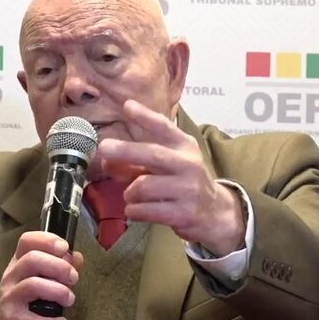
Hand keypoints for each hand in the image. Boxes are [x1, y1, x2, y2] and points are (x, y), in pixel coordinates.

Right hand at [0, 232, 83, 319]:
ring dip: (59, 291)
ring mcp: (10, 298)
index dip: (47, 240)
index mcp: (19, 263)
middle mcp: (11, 277)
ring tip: (69, 299)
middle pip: (32, 260)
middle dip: (59, 266)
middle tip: (73, 278)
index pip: (27, 241)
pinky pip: (34, 319)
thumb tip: (77, 257)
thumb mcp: (38, 280)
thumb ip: (59, 268)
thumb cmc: (24, 302)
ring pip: (33, 285)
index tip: (64, 248)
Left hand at [98, 100, 244, 255]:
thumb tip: (106, 161)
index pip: (164, 127)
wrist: (215, 212)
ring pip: (143, 186)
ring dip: (129, 193)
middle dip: (124, 150)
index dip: (145, 116)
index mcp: (184, 146)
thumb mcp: (169, 164)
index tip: (127, 106)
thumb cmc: (184, 183)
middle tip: (103, 148)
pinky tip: (136, 210)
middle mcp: (188, 164)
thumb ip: (140, 160)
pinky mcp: (184, 213)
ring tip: (131, 197)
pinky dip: (134, 211)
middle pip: (152, 154)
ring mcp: (188, 189)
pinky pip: (146, 210)